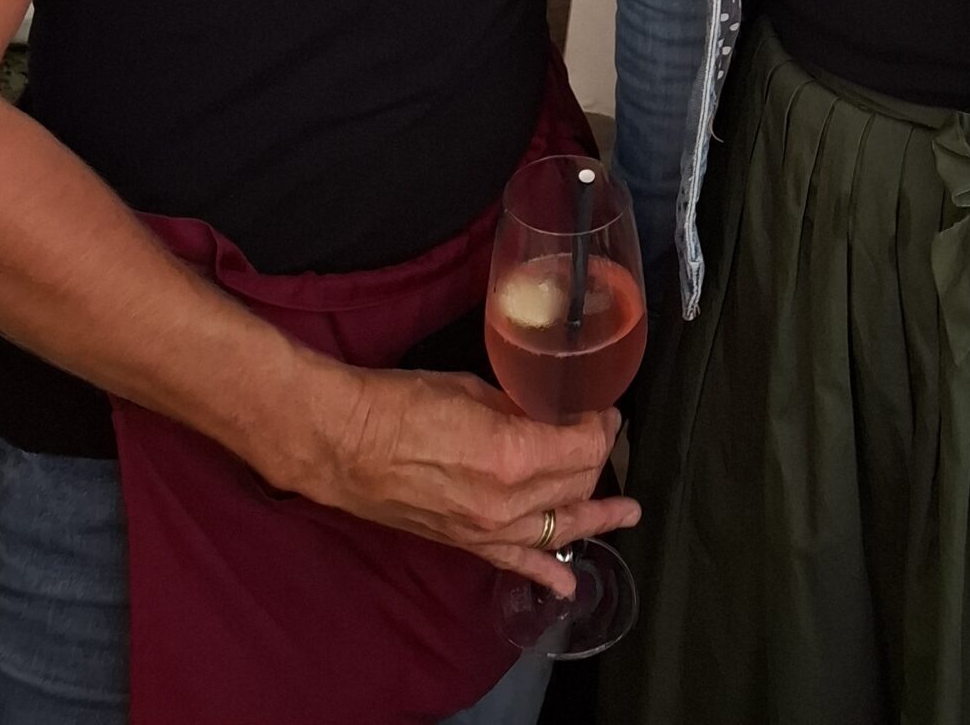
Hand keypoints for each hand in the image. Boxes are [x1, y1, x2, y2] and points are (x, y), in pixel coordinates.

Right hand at [271, 358, 637, 595]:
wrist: (344, 443)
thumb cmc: (401, 403)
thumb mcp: (472, 389)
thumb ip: (518, 407)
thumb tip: (547, 411)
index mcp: (513, 455)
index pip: (583, 446)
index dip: (600, 425)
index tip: (601, 406)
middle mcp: (508, 503)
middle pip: (575, 484)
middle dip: (595, 455)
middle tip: (599, 430)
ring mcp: (488, 530)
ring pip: (558, 526)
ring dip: (593, 516)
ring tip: (625, 513)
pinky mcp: (466, 544)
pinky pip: (516, 563)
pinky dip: (547, 572)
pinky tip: (570, 581)